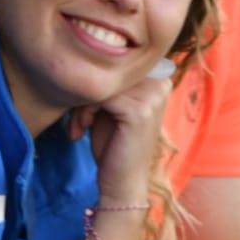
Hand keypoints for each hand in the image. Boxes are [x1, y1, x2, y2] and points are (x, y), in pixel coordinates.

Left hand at [67, 73, 169, 203]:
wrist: (121, 183)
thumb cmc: (113, 144)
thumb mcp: (111, 105)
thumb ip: (108, 82)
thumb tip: (84, 55)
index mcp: (157, 77)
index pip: (116, 64)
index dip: (96, 82)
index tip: (84, 107)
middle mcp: (160, 83)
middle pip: (110, 71)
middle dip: (87, 92)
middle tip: (78, 119)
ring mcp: (153, 96)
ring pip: (103, 83)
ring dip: (83, 104)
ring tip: (80, 125)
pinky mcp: (140, 111)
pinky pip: (101, 96)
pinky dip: (85, 111)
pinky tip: (83, 129)